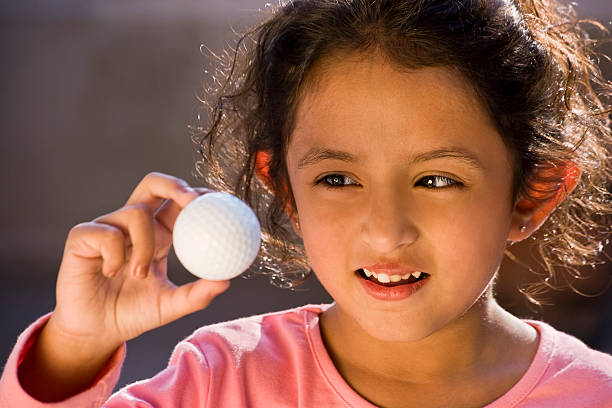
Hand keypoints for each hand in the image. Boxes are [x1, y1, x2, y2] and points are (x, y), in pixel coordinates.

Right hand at [18, 172, 230, 401]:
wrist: (96, 331)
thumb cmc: (133, 314)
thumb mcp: (170, 306)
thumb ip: (197, 295)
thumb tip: (226, 282)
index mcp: (159, 234)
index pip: (179, 203)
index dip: (198, 194)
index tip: (219, 200)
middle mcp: (135, 225)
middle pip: (153, 184)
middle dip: (174, 184)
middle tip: (192, 201)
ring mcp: (109, 227)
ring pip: (135, 212)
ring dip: (144, 243)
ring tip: (140, 274)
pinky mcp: (83, 237)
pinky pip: (106, 233)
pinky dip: (114, 254)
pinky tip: (110, 272)